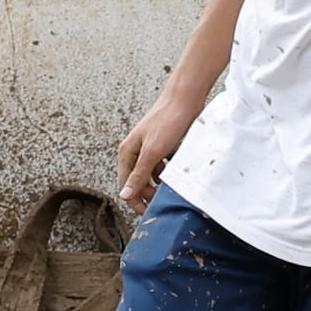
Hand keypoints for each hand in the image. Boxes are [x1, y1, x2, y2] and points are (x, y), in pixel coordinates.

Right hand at [114, 93, 200, 213]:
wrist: (185, 98)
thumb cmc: (168, 120)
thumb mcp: (153, 152)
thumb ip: (139, 174)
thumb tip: (125, 195)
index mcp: (127, 152)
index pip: (126, 185)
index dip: (136, 200)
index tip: (148, 212)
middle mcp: (135, 151)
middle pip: (138, 182)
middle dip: (148, 194)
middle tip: (163, 201)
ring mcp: (149, 149)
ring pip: (150, 176)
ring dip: (159, 185)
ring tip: (171, 188)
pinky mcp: (162, 147)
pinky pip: (162, 167)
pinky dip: (168, 173)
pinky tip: (175, 173)